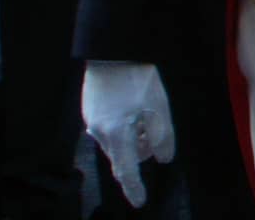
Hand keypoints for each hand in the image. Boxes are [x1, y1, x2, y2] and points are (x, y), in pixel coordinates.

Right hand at [83, 60, 175, 207]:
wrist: (111, 51)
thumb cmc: (137, 77)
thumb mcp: (158, 105)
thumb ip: (162, 134)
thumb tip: (164, 158)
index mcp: (116, 133)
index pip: (126, 169)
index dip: (134, 187)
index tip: (139, 202)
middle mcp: (99, 132)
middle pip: (122, 156)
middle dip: (140, 152)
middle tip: (154, 132)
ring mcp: (91, 122)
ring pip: (116, 143)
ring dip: (133, 139)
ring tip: (146, 114)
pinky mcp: (90, 112)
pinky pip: (109, 131)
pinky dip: (124, 129)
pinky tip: (134, 109)